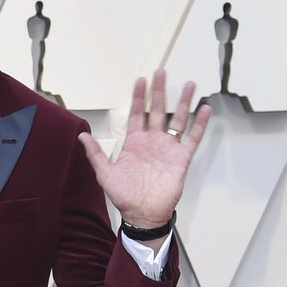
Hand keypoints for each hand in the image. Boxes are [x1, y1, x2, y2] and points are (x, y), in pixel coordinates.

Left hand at [78, 69, 210, 229]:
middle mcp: (153, 141)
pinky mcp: (181, 158)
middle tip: (161, 72)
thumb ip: (95, 154)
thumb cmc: (124, 196)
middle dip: (159, 92)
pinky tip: (205, 108)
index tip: (141, 80)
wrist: (143, 214)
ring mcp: (168, 148)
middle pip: (158, 110)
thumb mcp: (105, 174)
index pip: (137, 114)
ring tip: (189, 84)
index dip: (139, 97)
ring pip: (178, 119)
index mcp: (135, 143)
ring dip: (184, 102)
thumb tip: (81, 136)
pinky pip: (192, 138)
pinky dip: (200, 124)